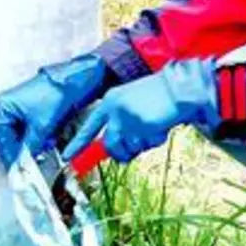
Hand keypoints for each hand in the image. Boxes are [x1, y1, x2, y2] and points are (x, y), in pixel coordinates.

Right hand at [0, 53, 106, 170]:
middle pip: (12, 136)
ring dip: (32, 145)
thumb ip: (31, 146)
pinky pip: (34, 128)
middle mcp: (12, 105)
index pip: (2, 137)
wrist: (77, 81)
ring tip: (39, 154)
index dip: (9, 154)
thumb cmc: (57, 94)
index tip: (15, 168)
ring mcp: (24, 107)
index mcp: (5, 106)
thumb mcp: (41, 126)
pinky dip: (40, 138)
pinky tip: (46, 143)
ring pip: (24, 133)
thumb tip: (25, 161)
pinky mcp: (38, 109)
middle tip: (27, 165)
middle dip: (22, 150)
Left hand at [61, 59, 218, 163]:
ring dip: (142, 144)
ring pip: (128, 148)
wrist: (178, 88)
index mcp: (110, 101)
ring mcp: (125, 118)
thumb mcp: (133, 106)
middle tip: (136, 146)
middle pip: (110, 145)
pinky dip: (154, 140)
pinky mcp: (138, 126)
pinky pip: (144, 145)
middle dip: (123, 151)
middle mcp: (113, 109)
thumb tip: (114, 150)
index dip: (79, 143)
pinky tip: (160, 125)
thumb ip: (121, 124)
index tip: (68, 157)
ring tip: (153, 127)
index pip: (90, 126)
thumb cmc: (160, 97)